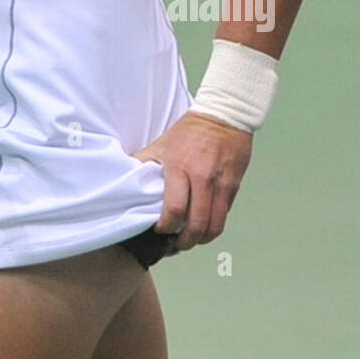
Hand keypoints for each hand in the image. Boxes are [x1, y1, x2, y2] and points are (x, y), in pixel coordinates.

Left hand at [131, 110, 252, 252]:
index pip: (174, 209)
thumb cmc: (189, 130)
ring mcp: (221, 184)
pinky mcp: (233, 186)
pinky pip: (224, 214)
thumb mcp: (162, 143)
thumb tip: (126, 178)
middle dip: (185, 241)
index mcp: (179, 167)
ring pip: (215, 226)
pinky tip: (204, 224)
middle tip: (176, 243)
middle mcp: (202, 178)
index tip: (160, 229)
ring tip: (191, 239)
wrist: (224, 116)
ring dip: (202, 239)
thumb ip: (144, 162)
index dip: (165, 227)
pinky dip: (214, 225)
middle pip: (197, 225)